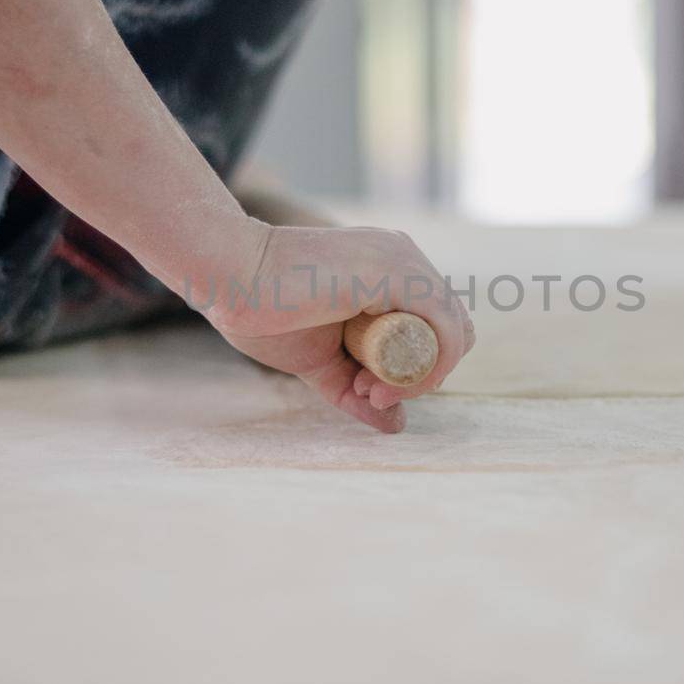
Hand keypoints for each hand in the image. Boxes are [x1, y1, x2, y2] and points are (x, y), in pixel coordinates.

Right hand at [204, 224, 476, 432]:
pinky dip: (426, 366)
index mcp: (391, 272)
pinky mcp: (398, 271)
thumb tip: (395, 424)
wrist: (230, 275)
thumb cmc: (264, 311)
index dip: (415, 369)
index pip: (436, 327)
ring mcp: (405, 261)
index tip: (366, 391)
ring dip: (420, 377)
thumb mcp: (322, 362)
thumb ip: (355, 390)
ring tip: (369, 393)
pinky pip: (444, 325)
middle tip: (371, 395)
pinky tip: (384, 386)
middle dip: (421, 376)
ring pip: (453, 331)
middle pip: (453, 330)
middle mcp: (406, 259)